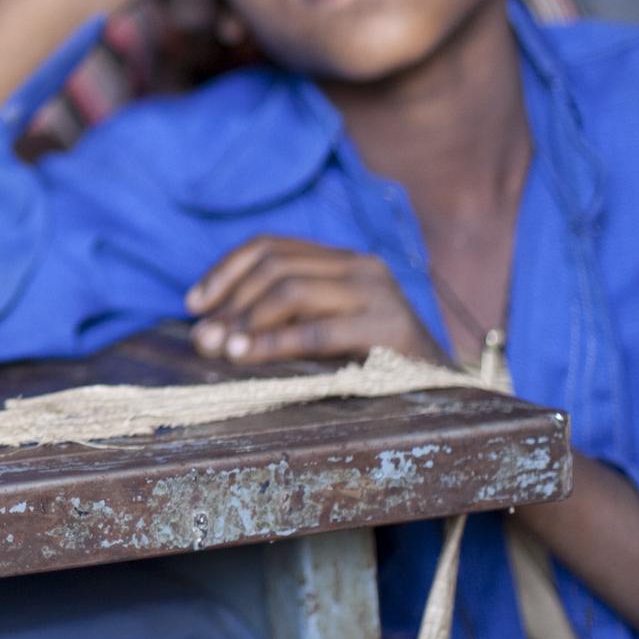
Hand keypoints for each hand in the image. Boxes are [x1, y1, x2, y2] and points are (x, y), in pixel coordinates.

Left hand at [185, 237, 448, 365]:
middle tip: (202, 337)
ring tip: (221, 349)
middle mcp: (361, 267)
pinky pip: (319, 331)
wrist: (444, 392)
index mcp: (343, 260)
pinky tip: (247, 357)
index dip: (225, 270)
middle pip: (276, 267)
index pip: (270, 245)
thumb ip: (277, 320)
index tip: (193, 303)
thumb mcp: (323, 329)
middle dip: (230, 301)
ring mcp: (379, 294)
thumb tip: (206, 333)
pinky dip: (275, 344)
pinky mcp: (391, 329)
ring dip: (247, 321)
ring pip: (293, 290)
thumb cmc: (372, 364)